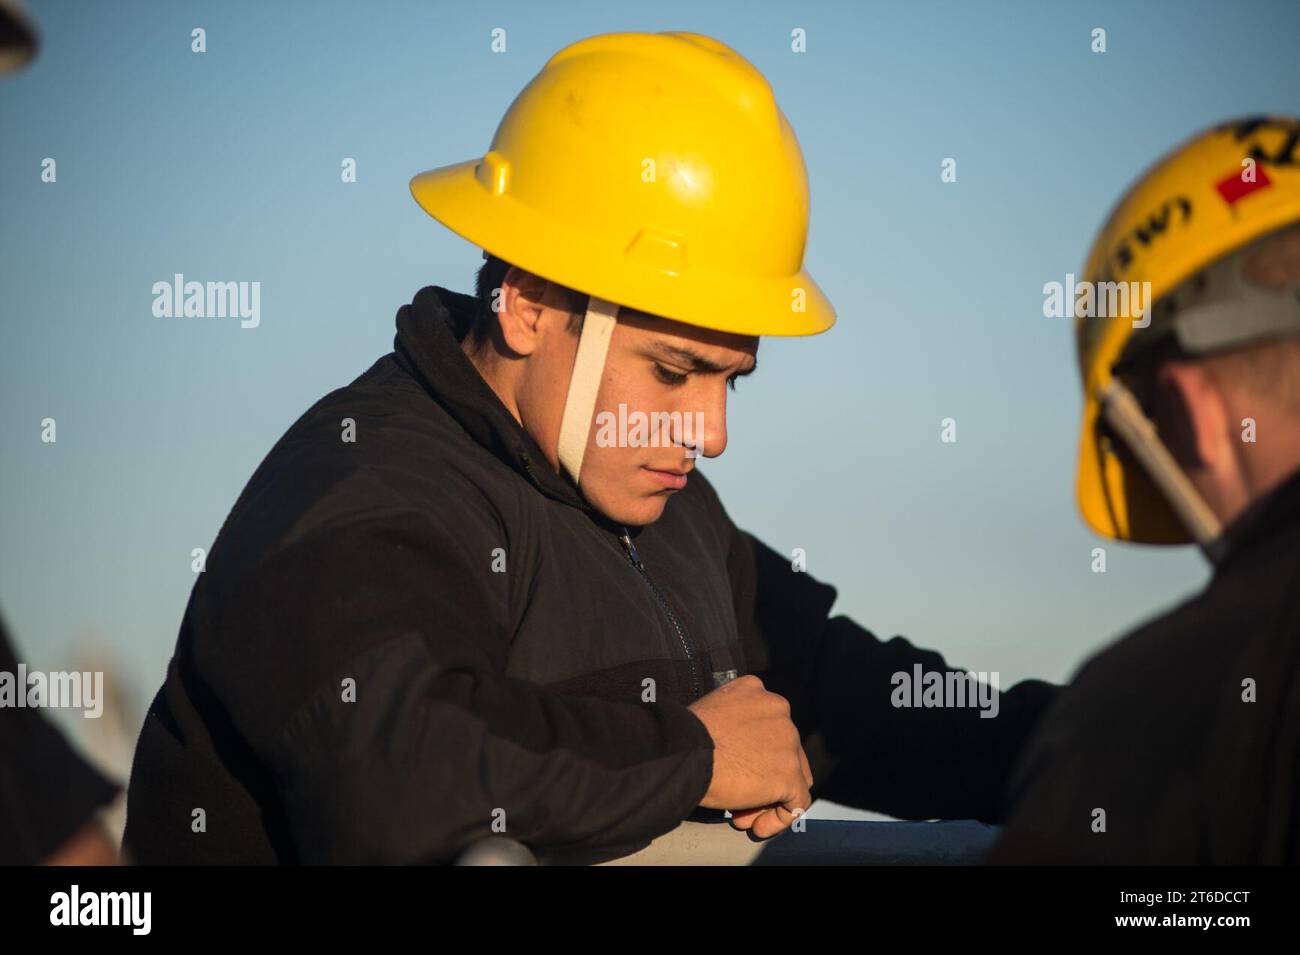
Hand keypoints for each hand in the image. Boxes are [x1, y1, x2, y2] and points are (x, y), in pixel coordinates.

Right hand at [687, 674, 812, 837]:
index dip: (755, 755)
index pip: (769, 727)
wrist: (683, 753)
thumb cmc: (684, 738)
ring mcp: (789, 742)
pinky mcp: (790, 774)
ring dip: (769, 800)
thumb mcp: (711, 710)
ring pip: (793, 777)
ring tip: (744, 818)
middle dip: (763, 779)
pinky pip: (796, 804)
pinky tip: (757, 827)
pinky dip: (780, 819)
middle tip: (738, 801)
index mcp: (757, 691)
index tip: (734, 773)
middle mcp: (780, 711)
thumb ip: (734, 721)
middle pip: (784, 752)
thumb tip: (737, 750)